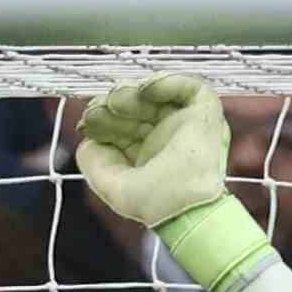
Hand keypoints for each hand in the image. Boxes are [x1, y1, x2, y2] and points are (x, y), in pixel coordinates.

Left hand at [71, 72, 235, 230]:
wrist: (184, 210)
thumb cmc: (154, 204)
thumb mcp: (112, 185)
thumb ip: (94, 163)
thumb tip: (87, 141)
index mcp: (145, 150)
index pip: (121, 124)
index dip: (102, 118)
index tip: (86, 121)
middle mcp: (165, 133)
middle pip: (135, 106)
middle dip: (112, 104)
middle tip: (97, 109)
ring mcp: (185, 121)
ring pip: (157, 93)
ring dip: (132, 91)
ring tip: (117, 101)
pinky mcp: (205, 112)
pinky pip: (189, 85)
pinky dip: (165, 81)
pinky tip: (144, 91)